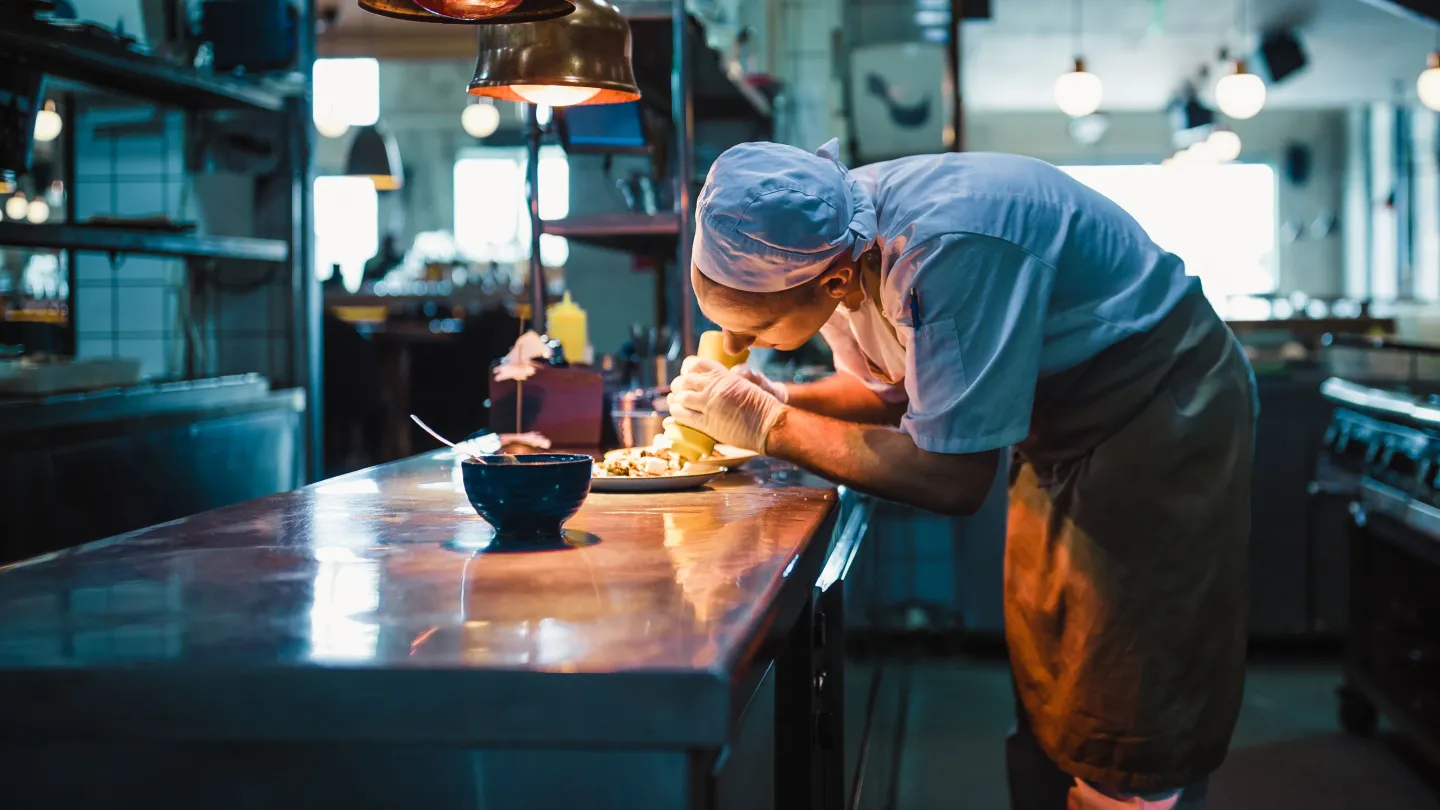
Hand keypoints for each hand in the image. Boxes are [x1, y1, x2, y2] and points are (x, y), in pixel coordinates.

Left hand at [668, 357, 786, 452]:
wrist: (768, 423)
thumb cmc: (761, 404)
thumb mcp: (745, 383)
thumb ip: (728, 382)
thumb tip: (716, 383)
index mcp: (724, 375)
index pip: (697, 364)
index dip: (688, 368)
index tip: (686, 373)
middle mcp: (714, 387)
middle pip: (685, 380)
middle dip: (678, 385)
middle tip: (678, 390)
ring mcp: (709, 405)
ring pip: (681, 397)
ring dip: (675, 399)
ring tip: (675, 402)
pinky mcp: (707, 423)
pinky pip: (683, 415)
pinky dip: (676, 413)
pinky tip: (676, 413)